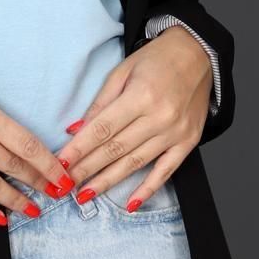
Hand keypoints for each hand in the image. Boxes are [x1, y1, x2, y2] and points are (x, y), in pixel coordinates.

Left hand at [56, 27, 212, 206]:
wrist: (198, 54)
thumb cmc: (157, 60)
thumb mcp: (122, 71)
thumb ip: (100, 103)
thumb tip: (75, 130)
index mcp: (141, 96)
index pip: (102, 129)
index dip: (79, 149)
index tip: (59, 164)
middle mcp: (159, 117)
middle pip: (115, 149)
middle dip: (87, 169)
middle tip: (64, 185)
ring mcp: (175, 132)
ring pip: (135, 163)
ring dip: (108, 181)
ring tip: (86, 195)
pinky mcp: (188, 142)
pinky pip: (165, 171)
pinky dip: (147, 189)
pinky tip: (130, 204)